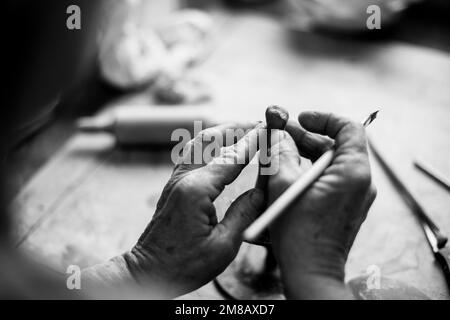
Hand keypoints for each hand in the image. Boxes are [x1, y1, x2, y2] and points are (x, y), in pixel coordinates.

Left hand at [123, 122, 264, 297]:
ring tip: (241, 130)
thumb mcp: (223, 246)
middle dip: (236, 129)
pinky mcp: (173, 186)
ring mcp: (176, 180)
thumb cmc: (183, 265)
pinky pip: (192, 155)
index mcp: (197, 189)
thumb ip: (244, 213)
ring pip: (198, 143)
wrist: (148, 271)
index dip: (252, 142)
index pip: (232, 157)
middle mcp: (184, 178)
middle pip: (211, 139)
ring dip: (221, 133)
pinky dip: (209, 145)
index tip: (268, 129)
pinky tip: (220, 148)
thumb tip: (260, 192)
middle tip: (257, 124)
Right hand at [269, 112, 376, 298]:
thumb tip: (278, 133)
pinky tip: (287, 174)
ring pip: (329, 164)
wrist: (310, 272)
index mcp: (353, 171)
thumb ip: (281, 151)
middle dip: (305, 137)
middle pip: (335, 145)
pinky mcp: (344, 207)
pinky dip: (309, 172)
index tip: (301, 119)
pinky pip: (329, 180)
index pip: (349, 128)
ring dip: (304, 155)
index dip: (324, 118)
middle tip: (279, 135)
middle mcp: (360, 182)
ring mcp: (354, 196)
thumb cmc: (298, 232)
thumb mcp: (283, 183)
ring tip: (277, 154)